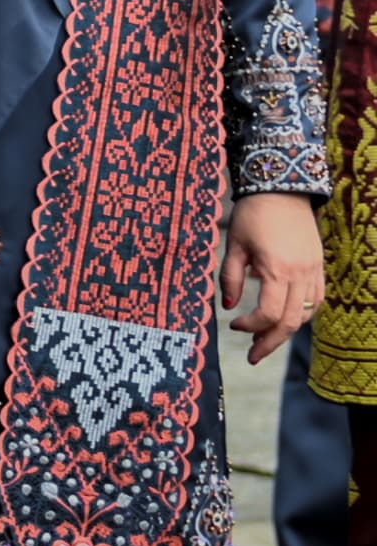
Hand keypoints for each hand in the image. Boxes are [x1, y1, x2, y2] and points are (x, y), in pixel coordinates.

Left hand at [226, 192, 324, 358]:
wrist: (283, 189)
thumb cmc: (253, 214)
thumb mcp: (233, 245)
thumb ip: (230, 277)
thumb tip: (227, 306)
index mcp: (277, 270)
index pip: (269, 313)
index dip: (251, 326)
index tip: (234, 325)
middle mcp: (300, 275)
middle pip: (291, 321)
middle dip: (270, 342)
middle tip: (253, 356)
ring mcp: (313, 271)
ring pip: (306, 314)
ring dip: (286, 330)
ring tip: (265, 339)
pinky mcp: (318, 267)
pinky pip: (316, 299)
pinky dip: (302, 314)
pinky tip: (286, 318)